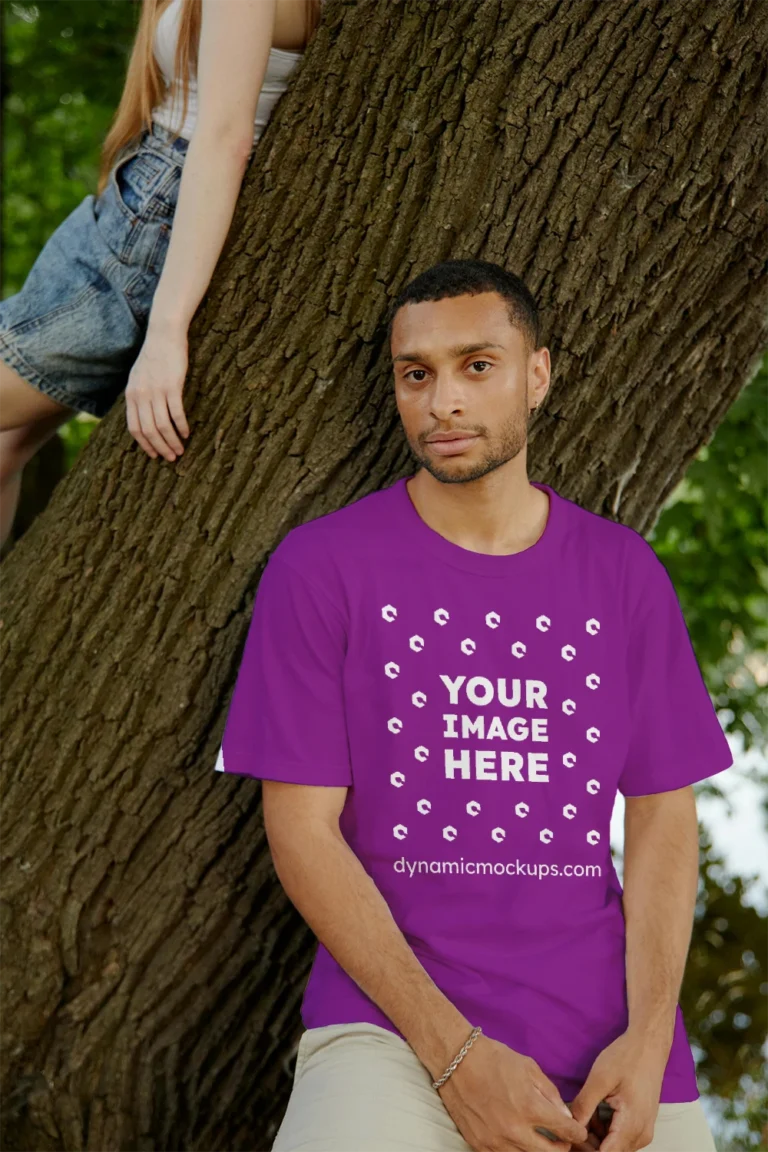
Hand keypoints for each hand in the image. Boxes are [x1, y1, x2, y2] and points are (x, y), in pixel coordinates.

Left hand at [126, 322, 189, 460]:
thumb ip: (138, 396)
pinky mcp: (172, 386)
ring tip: (181, 450)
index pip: (134, 428)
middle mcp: (141, 395)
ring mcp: (156, 391)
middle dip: (160, 448)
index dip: (144, 445)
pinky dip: (181, 426)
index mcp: (131, 395)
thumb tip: (143, 416)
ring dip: (172, 441)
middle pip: (149, 430)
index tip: (154, 455)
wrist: (164, 335)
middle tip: (171, 457)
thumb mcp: (138, 377)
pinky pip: (176, 413)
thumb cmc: (154, 356)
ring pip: (162, 425)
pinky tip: (187, 433)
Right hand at [438, 1034, 589, 1150]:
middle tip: (563, 1140)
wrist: (456, 1060)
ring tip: (541, 1140)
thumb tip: (565, 1116)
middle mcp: (514, 1129)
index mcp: (530, 1107)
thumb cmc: (494, 1058)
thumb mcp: (529, 1067)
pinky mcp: (479, 1144)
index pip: (565, 1131)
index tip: (578, 1131)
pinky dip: (515, 1150)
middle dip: (562, 1147)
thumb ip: (550, 1094)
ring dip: (538, 1150)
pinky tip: (518, 1139)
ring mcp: (495, 1141)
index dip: (577, 1132)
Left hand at [567, 1029, 668, 1150]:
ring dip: (595, 1137)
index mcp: (632, 1125)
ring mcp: (643, 1131)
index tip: (568, 1138)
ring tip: (582, 1114)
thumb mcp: (600, 1079)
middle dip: (587, 1144)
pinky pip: (620, 1138)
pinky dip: (604, 1131)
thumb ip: (584, 1106)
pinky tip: (594, 1112)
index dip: (584, 1149)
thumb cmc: (626, 1057)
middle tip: (570, 1125)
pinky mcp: (641, 1125)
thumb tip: (569, 1127)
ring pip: (614, 1147)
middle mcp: (641, 1135)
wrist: (649, 1045)